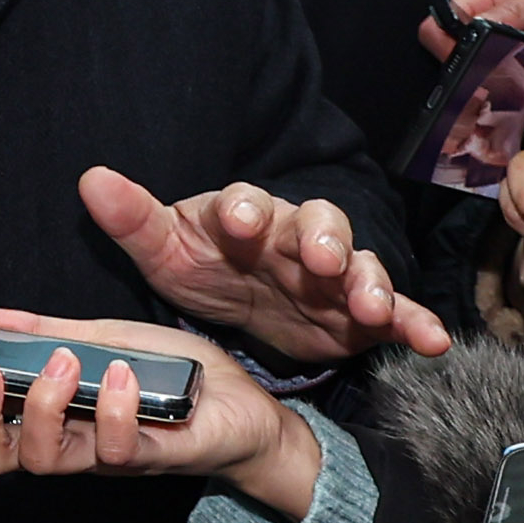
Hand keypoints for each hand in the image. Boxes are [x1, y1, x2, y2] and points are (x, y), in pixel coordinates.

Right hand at [0, 311, 317, 511]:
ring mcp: (106, 456)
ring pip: (45, 460)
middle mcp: (67, 442)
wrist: (245, 404)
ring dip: (46, 407)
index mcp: (46, 413)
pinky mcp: (151, 458)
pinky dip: (111, 410)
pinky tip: (118, 375)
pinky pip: (116, 451)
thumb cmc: (170, 375)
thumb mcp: (100, 336)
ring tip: (65, 361)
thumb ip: (41, 332)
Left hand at [80, 167, 449, 362]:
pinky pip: (396, 312)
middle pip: (318, 224)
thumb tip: (90, 180)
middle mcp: (297, 236)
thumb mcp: (168, 251)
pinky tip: (433, 342)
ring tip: (369, 305)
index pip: (248, 203)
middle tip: (320, 257)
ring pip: (361, 266)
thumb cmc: (209, 264)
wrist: (251, 303)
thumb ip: (134, 220)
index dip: (245, 210)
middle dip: (322, 238)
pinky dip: (415, 323)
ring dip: (369, 281)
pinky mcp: (362, 311)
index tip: (239, 221)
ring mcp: (336, 273)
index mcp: (247, 217)